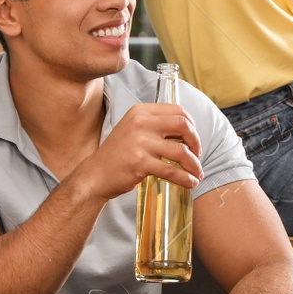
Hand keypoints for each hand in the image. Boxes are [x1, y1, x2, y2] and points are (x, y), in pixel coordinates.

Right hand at [69, 103, 203, 203]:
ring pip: (180, 151)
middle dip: (196, 142)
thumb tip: (187, 132)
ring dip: (194, 164)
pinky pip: (171, 170)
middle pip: (183, 126)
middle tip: (197, 155)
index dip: (192, 125)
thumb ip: (156, 126)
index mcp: (141, 112)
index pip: (177, 110)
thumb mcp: (133, 130)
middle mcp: (140, 122)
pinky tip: (190, 183)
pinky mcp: (140, 162)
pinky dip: (185, 178)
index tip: (193, 139)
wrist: (95, 175)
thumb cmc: (118, 155)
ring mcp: (140, 142)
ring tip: (197, 173)